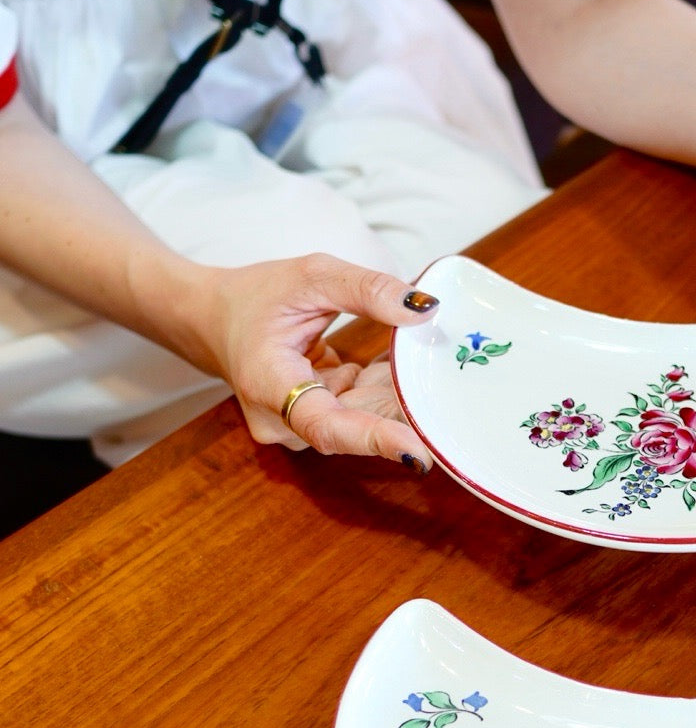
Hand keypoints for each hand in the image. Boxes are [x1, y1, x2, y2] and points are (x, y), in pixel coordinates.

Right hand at [193, 254, 436, 470]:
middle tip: (451, 391)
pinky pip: (360, 412)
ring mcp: (297, 429)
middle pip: (355, 425)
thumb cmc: (253, 297)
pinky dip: (382, 389)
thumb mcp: (310, 276)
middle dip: (403, 407)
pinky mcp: (315, 425)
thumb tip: (423, 310)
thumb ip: (366, 290)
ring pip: (363, 419)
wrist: (213, 320)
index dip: (373, 440)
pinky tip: (400, 365)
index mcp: (269, 384)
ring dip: (395, 393)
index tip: (418, 452)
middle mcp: (282, 422)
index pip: (325, 426)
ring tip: (425, 365)